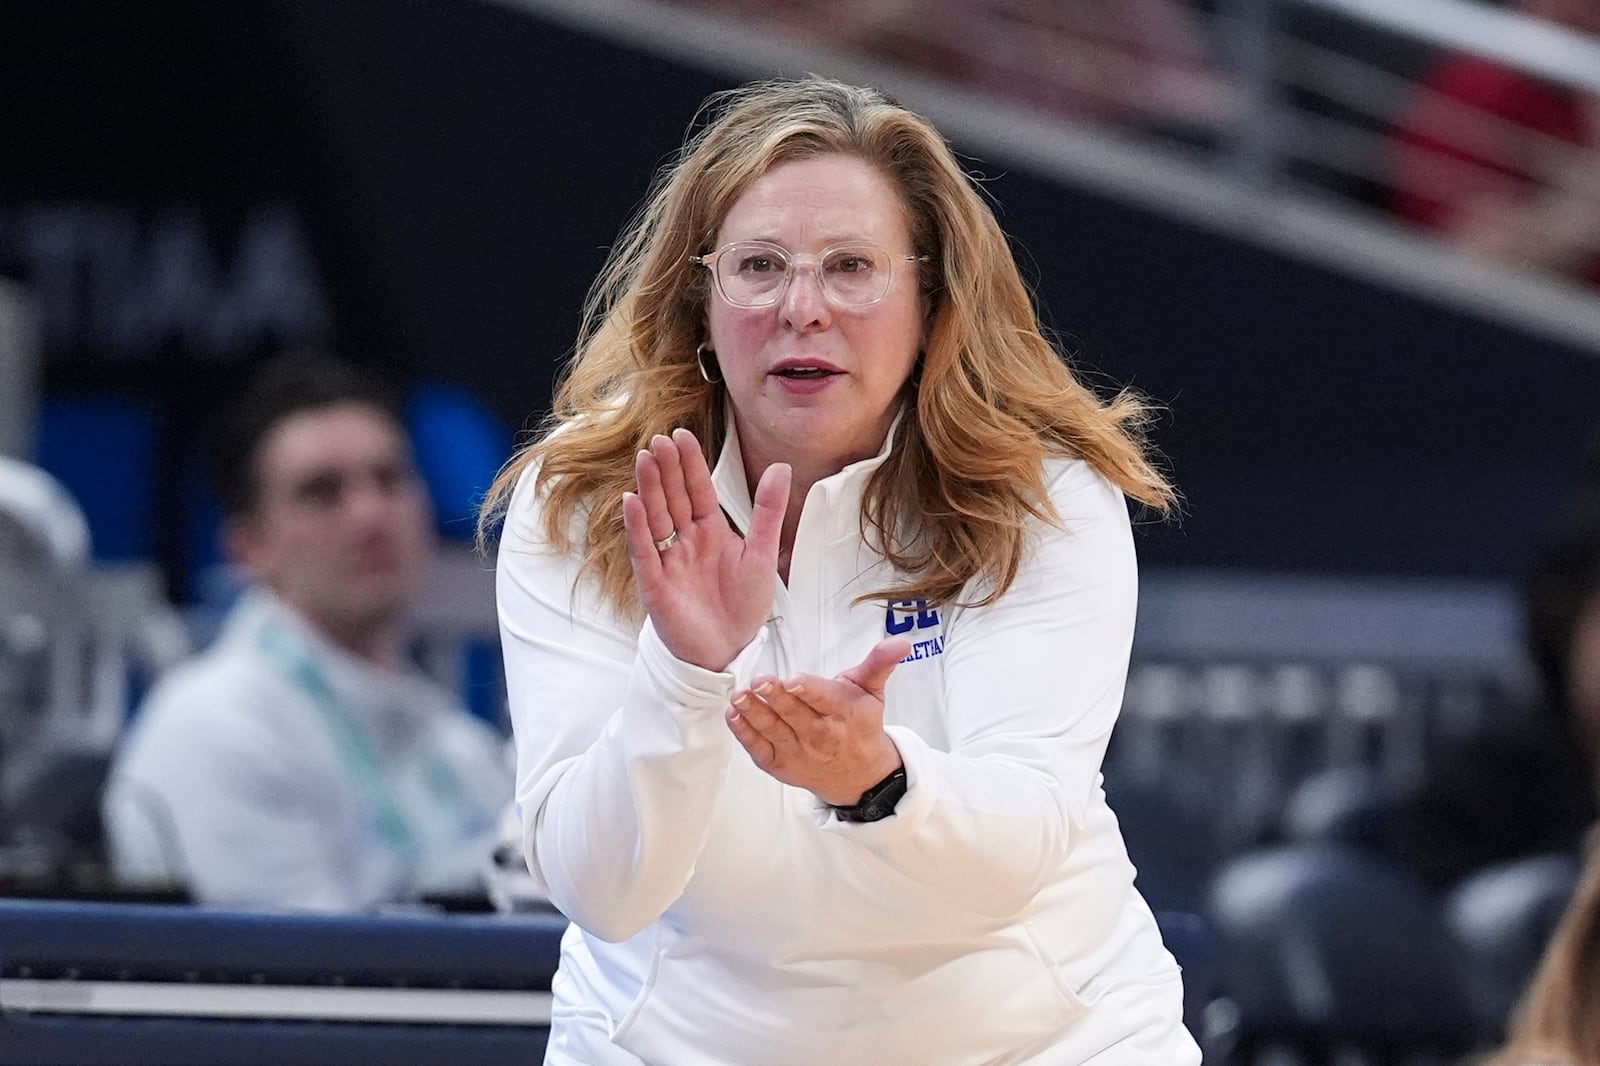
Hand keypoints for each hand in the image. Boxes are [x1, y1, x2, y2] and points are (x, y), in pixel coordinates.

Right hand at [623, 428, 789, 671]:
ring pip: (656, 517)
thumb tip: (781, 467)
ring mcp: (668, 560)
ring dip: (650, 489)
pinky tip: (632, 501)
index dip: (690, 464)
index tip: (681, 435)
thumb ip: (768, 512)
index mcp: (711, 531)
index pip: (697, 490)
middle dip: (667, 469)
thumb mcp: (761, 554)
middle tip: (659, 440)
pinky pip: (644, 550)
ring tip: (645, 459)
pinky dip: (638, 527)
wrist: (727, 650)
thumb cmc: (743, 605)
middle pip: (673, 498)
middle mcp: (686, 540)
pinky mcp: (655, 583)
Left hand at [726, 637, 910, 805]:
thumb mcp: (872, 692)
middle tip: (757, 681)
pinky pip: (759, 749)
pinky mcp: (780, 765)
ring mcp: (798, 752)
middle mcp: (820, 735)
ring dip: (753, 712)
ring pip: (773, 730)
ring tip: (739, 696)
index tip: (791, 679)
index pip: (822, 698)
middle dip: (774, 697)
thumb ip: (879, 663)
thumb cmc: (860, 725)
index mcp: (843, 712)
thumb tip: (901, 642)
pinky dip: (744, 733)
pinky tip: (734, 716)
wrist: (859, 776)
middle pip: (793, 713)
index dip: (806, 688)